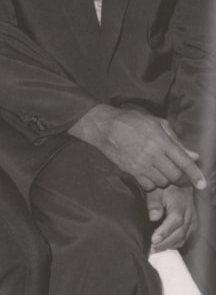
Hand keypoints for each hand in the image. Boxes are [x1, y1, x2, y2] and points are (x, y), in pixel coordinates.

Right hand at [70, 105, 204, 190]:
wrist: (104, 126)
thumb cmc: (131, 121)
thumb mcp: (156, 124)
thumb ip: (176, 140)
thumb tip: (194, 156)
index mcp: (161, 140)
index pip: (184, 162)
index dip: (196, 175)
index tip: (202, 185)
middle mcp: (153, 154)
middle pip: (175, 176)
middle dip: (181, 179)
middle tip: (180, 177)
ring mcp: (141, 164)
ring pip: (162, 182)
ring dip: (165, 180)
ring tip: (161, 172)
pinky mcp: (130, 170)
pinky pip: (148, 185)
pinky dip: (152, 184)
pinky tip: (150, 175)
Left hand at [146, 186, 196, 252]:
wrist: (178, 185)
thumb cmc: (163, 187)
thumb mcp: (155, 189)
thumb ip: (153, 202)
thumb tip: (153, 217)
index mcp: (180, 203)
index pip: (176, 220)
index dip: (165, 231)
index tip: (153, 239)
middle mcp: (190, 214)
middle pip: (180, 233)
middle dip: (164, 242)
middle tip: (150, 248)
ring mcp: (192, 222)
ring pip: (182, 238)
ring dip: (167, 245)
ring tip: (153, 249)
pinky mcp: (191, 227)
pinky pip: (183, 239)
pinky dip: (172, 244)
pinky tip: (160, 245)